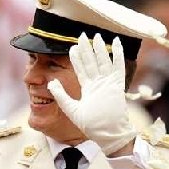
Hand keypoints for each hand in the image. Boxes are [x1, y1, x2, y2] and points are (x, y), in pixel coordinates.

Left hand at [47, 33, 135, 154]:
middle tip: (82, 35)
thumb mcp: (71, 109)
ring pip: (103, 62)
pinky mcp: (117, 85)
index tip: (71, 47)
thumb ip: (61, 96)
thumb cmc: (91, 125)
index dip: (76, 58)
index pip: (81, 69)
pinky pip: (118, 66)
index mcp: (88, 88)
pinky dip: (117, 54)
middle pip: (91, 62)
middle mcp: (98, 83)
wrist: (107, 133)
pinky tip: (115, 43)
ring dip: (100, 49)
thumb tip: (50, 83)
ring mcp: (108, 83)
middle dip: (87, 49)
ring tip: (96, 36)